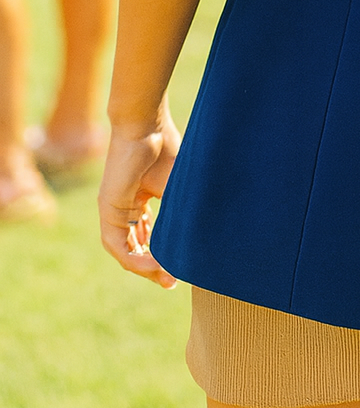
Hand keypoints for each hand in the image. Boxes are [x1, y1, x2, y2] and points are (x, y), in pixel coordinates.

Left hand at [98, 112, 181, 289]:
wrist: (147, 126)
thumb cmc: (166, 148)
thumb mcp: (178, 190)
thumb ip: (180, 215)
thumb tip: (203, 239)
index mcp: (138, 200)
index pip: (146, 236)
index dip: (161, 254)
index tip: (180, 269)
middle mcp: (122, 208)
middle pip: (135, 247)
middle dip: (153, 268)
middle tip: (173, 282)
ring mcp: (113, 210)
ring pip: (125, 252)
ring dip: (145, 268)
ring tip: (168, 277)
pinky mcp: (108, 210)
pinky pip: (119, 245)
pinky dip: (136, 258)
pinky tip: (157, 263)